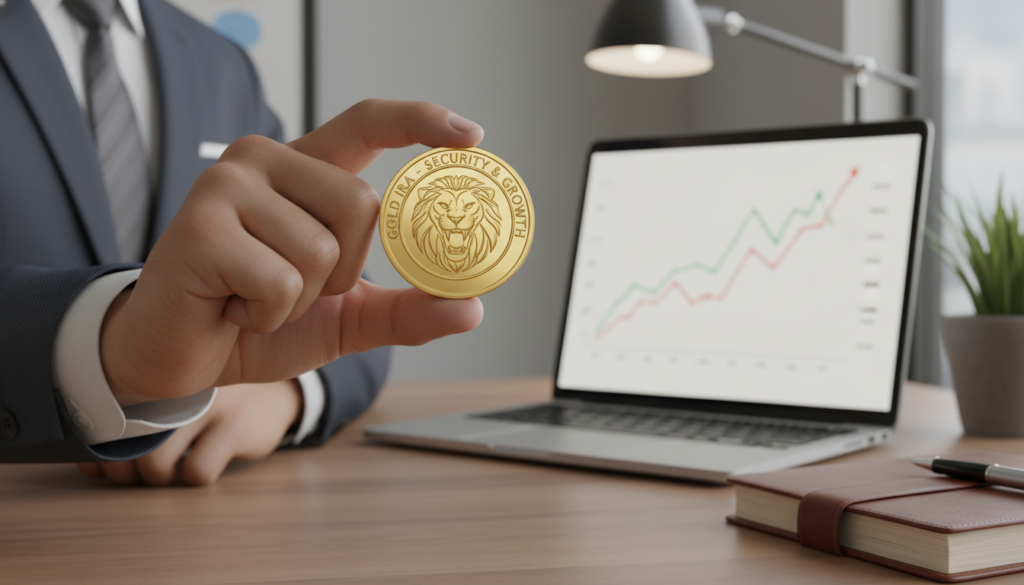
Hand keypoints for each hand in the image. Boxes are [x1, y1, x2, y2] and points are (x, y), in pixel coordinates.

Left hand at [76, 381, 301, 485]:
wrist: (274, 395)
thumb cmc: (209, 406)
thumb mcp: (171, 404)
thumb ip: (132, 427)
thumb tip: (89, 468)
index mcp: (153, 377)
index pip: (105, 421)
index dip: (101, 453)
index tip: (109, 463)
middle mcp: (176, 387)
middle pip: (126, 449)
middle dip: (127, 474)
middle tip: (143, 471)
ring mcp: (207, 405)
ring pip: (156, 465)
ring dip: (161, 479)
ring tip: (175, 465)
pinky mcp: (235, 426)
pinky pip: (197, 472)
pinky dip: (196, 477)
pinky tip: (207, 461)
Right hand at [100, 100, 485, 404]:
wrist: (182, 358)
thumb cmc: (260, 322)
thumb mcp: (347, 317)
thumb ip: (406, 310)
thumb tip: (473, 309)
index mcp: (305, 170)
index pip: (367, 123)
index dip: (420, 122)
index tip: (471, 138)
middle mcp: (265, 160)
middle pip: (361, 205)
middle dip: (344, 270)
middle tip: (295, 288)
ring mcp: (227, 184)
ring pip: (322, 249)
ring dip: (301, 299)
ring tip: (254, 297)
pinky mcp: (201, 224)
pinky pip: (280, 282)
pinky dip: (267, 315)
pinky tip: (232, 307)